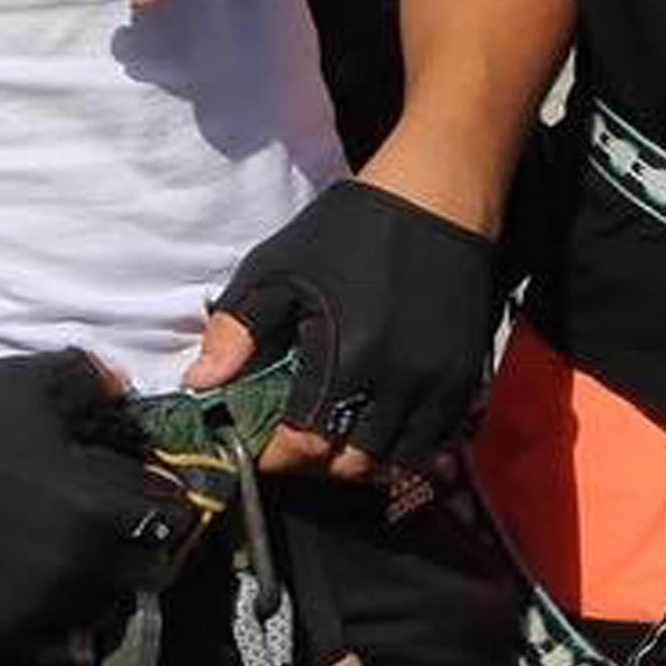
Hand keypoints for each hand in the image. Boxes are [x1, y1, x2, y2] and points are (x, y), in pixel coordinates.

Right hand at [0, 351, 192, 665]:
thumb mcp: (29, 385)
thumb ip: (90, 381)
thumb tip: (122, 387)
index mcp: (102, 507)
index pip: (172, 516)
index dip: (163, 501)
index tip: (144, 494)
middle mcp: (86, 565)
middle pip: (149, 570)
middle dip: (141, 547)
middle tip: (116, 530)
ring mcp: (48, 607)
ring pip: (107, 611)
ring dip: (103, 589)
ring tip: (77, 565)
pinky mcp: (9, 635)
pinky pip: (62, 651)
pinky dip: (65, 631)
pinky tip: (48, 601)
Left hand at [183, 172, 504, 483]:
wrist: (432, 201)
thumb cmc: (346, 233)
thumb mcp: (278, 270)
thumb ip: (236, 330)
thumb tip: (199, 383)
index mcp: (347, 355)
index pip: (307, 445)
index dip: (278, 459)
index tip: (260, 452)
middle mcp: (397, 381)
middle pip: (353, 464)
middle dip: (319, 464)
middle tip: (298, 443)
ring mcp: (438, 384)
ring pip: (398, 462)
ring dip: (363, 462)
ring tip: (338, 441)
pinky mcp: (465, 379)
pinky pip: (438, 443)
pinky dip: (407, 449)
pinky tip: (381, 430)